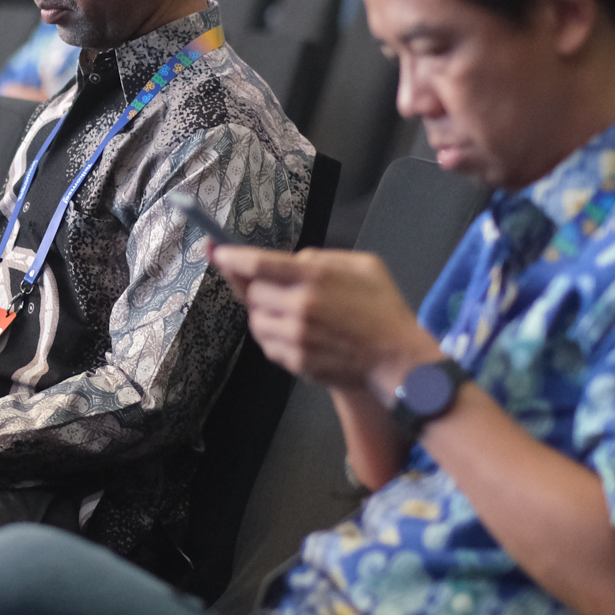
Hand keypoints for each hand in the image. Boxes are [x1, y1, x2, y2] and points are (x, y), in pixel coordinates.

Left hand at [210, 246, 440, 394]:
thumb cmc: (384, 308)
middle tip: (279, 290)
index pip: (258, 264)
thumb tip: (290, 262)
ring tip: (293, 314)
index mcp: (315, 278)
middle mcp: (300, 307)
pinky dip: (275, 337)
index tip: (216, 252)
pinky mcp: (296, 362)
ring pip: (255, 321)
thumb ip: (322, 258)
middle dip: (258, 289)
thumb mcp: (363, 266)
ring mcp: (296, 338)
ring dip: (265, 314)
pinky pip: (268, 345)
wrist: (397, 360)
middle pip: (251, 293)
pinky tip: (299, 334)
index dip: (231, 257)